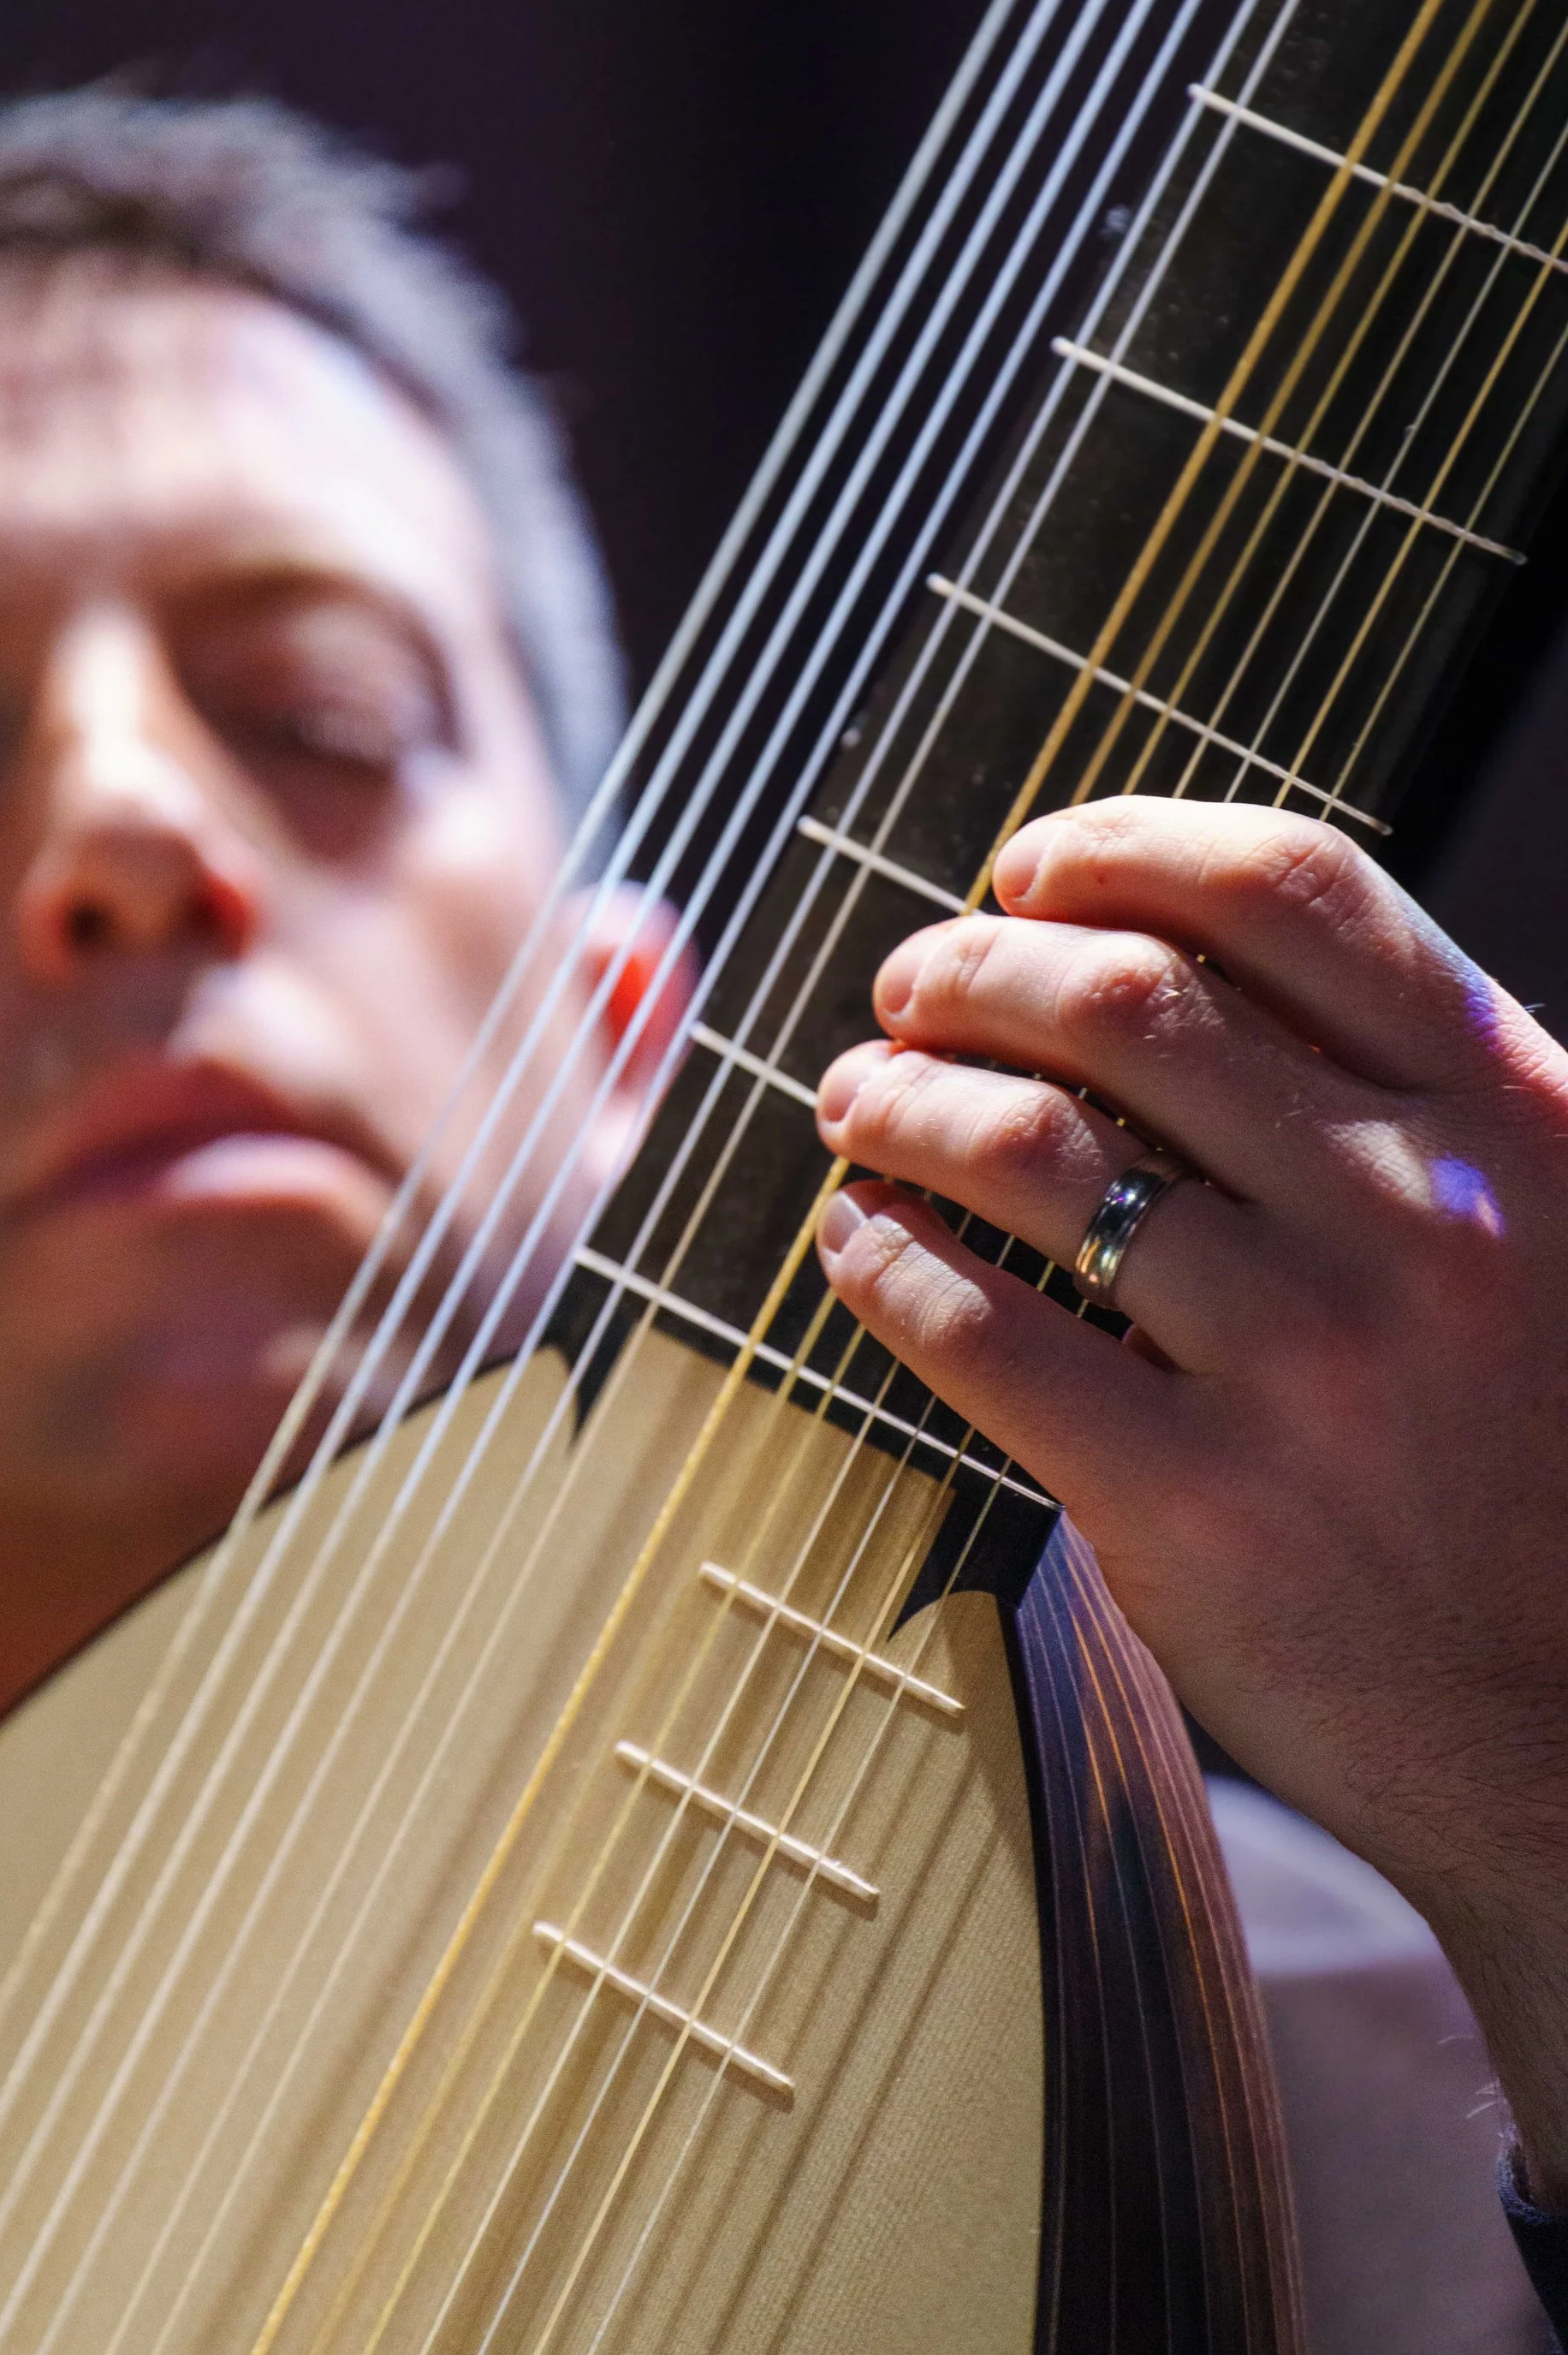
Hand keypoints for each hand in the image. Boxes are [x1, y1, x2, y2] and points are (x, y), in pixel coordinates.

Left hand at [812, 794, 1567, 2197]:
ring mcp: (1303, 1362)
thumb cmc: (1543, 1458)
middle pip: (1123, 998)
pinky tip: (856, 1240)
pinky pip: (976, 1332)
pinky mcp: (1193, 1506)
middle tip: (907, 990)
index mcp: (1513, 1115)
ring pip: (1029, 1150)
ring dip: (902, 1100)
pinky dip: (883, 1259)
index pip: (1290, 891)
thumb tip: (1177, 954)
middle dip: (972, 969)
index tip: (1030, 867)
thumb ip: (1413, 1094)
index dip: (1124, 848)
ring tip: (857, 1101)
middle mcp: (1415, 1213)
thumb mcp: (1556, 1232)